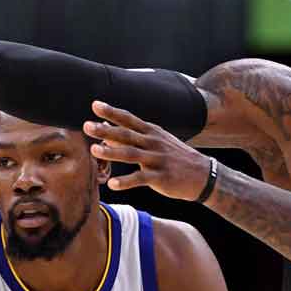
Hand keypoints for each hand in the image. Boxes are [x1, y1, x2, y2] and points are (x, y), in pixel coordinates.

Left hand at [84, 101, 214, 201]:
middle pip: (126, 134)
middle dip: (106, 129)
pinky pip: (141, 179)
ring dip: (112, 152)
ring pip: (131, 154)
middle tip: (86, 126)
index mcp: (151, 132)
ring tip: (94, 150)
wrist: (203, 174)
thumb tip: (107, 133)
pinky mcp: (161, 177)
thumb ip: (132, 137)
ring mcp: (157, 159)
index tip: (95, 105)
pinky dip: (126, 182)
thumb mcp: (156, 142)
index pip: (128, 119)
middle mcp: (153, 143)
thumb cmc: (174, 157)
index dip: (112, 112)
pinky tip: (112, 185)